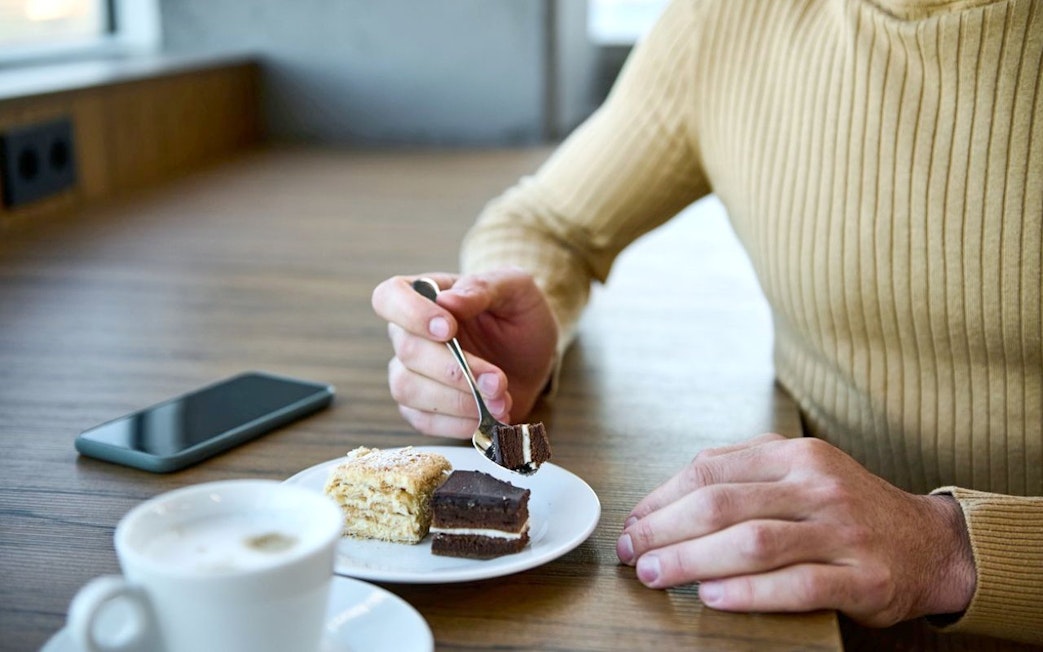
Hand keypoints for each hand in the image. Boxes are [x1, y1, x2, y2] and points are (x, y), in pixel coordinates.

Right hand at [371, 268, 557, 437]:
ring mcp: (411, 372)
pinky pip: (423, 420)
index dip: (411, 314)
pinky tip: (489, 416)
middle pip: (408, 351)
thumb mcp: (516, 289)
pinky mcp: (421, 408)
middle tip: (497, 380)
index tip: (448, 329)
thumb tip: (447, 300)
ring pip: (408, 389)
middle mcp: (409, 333)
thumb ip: (482, 289)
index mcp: (425, 295)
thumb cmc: (521, 316)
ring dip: (459, 400)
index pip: (390, 297)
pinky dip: (459, 423)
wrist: (536, 358)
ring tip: (500, 401)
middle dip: (455, 370)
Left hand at [616, 434, 975, 626]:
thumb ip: (743, 473)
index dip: (662, 499)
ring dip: (693, 561)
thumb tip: (667, 500)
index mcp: (795, 455)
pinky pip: (797, 585)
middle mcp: (818, 486)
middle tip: (632, 554)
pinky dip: (749, 593)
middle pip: (722, 505)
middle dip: (665, 531)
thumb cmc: (846, 508)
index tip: (632, 523)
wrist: (930, 543)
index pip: (710, 470)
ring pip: (753, 543)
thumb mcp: (801, 471)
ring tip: (656, 575)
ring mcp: (843, 531)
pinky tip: (713, 598)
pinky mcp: (863, 578)